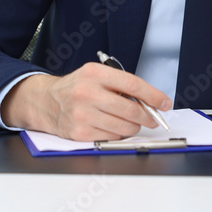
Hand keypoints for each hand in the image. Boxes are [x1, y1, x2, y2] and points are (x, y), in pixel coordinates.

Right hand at [0, 63, 171, 141]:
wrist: (46, 101)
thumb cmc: (76, 87)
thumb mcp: (96, 75)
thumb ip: (121, 85)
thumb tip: (150, 101)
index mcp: (95, 73)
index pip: (133, 85)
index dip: (154, 95)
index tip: (165, 103)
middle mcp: (87, 93)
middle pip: (131, 109)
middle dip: (148, 116)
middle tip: (154, 118)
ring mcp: (83, 114)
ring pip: (124, 127)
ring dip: (134, 126)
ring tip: (131, 121)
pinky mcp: (80, 133)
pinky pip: (112, 137)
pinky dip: (119, 134)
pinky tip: (113, 126)